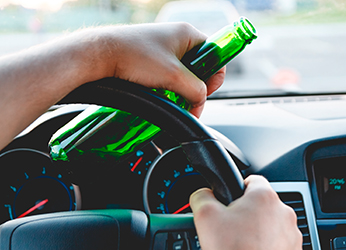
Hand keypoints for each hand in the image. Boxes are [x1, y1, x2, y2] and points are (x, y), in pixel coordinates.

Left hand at [100, 23, 225, 116]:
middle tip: (187, 100)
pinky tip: (159, 93)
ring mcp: (163, 47)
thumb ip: (195, 90)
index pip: (215, 55)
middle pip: (200, 66)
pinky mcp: (151, 57)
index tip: (205, 92)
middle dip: (195, 86)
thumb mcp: (173, 76)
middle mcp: (177, 37)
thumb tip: (201, 101)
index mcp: (188, 33)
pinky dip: (168, 86)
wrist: (101, 54)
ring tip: (170, 97)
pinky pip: (168, 74)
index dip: (214, 76)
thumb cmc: (136, 57)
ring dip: (180, 88)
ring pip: (183, 72)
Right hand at [190, 175, 302, 249]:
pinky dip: (266, 244)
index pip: (251, 179)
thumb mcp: (205, 216)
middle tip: (230, 227)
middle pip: (259, 204)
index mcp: (264, 197)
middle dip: (245, 212)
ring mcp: (291, 234)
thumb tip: (202, 194)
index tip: (229, 201)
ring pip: (269, 223)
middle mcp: (283, 213)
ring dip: (257, 229)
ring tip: (241, 243)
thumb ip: (202, 196)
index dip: (236, 189)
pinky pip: (278, 241)